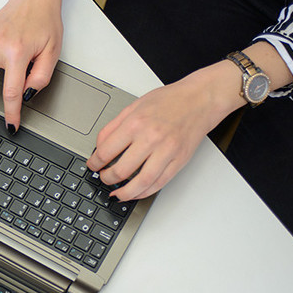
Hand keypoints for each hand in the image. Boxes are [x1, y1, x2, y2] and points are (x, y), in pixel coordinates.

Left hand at [87, 62, 246, 200]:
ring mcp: (166, 151)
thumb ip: (113, 127)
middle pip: (121, 170)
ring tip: (117, 193)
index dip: (94, 163)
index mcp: (135, 123)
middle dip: (106, 179)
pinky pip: (159, 183)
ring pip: (141, 183)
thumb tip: (99, 146)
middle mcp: (150, 138)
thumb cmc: (169, 100)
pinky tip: (136, 192)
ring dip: (124, 192)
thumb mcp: (134, 106)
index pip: (106, 151)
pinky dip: (144, 192)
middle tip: (103, 178)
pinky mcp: (179, 161)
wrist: (199, 99)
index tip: (93, 166)